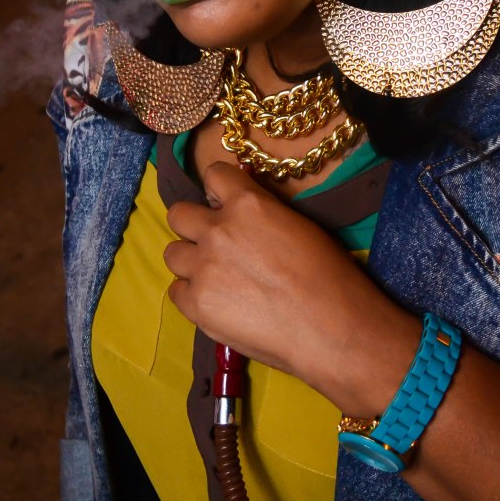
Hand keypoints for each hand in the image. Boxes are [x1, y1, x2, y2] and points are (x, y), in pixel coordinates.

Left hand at [164, 161, 419, 414]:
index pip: (213, 174)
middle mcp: (217, 230)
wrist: (328, 326)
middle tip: (212, 242)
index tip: (223, 203)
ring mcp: (202, 268)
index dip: (218, 190)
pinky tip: (216, 303)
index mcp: (247, 204)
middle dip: (193, 225)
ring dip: (189, 261)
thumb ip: (261, 215)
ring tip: (213, 276)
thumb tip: (244, 214)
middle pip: (178, 214)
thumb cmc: (327, 274)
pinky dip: (192, 295)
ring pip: (171, 253)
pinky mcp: (196, 304)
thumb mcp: (296, 225)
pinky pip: (176, 291)